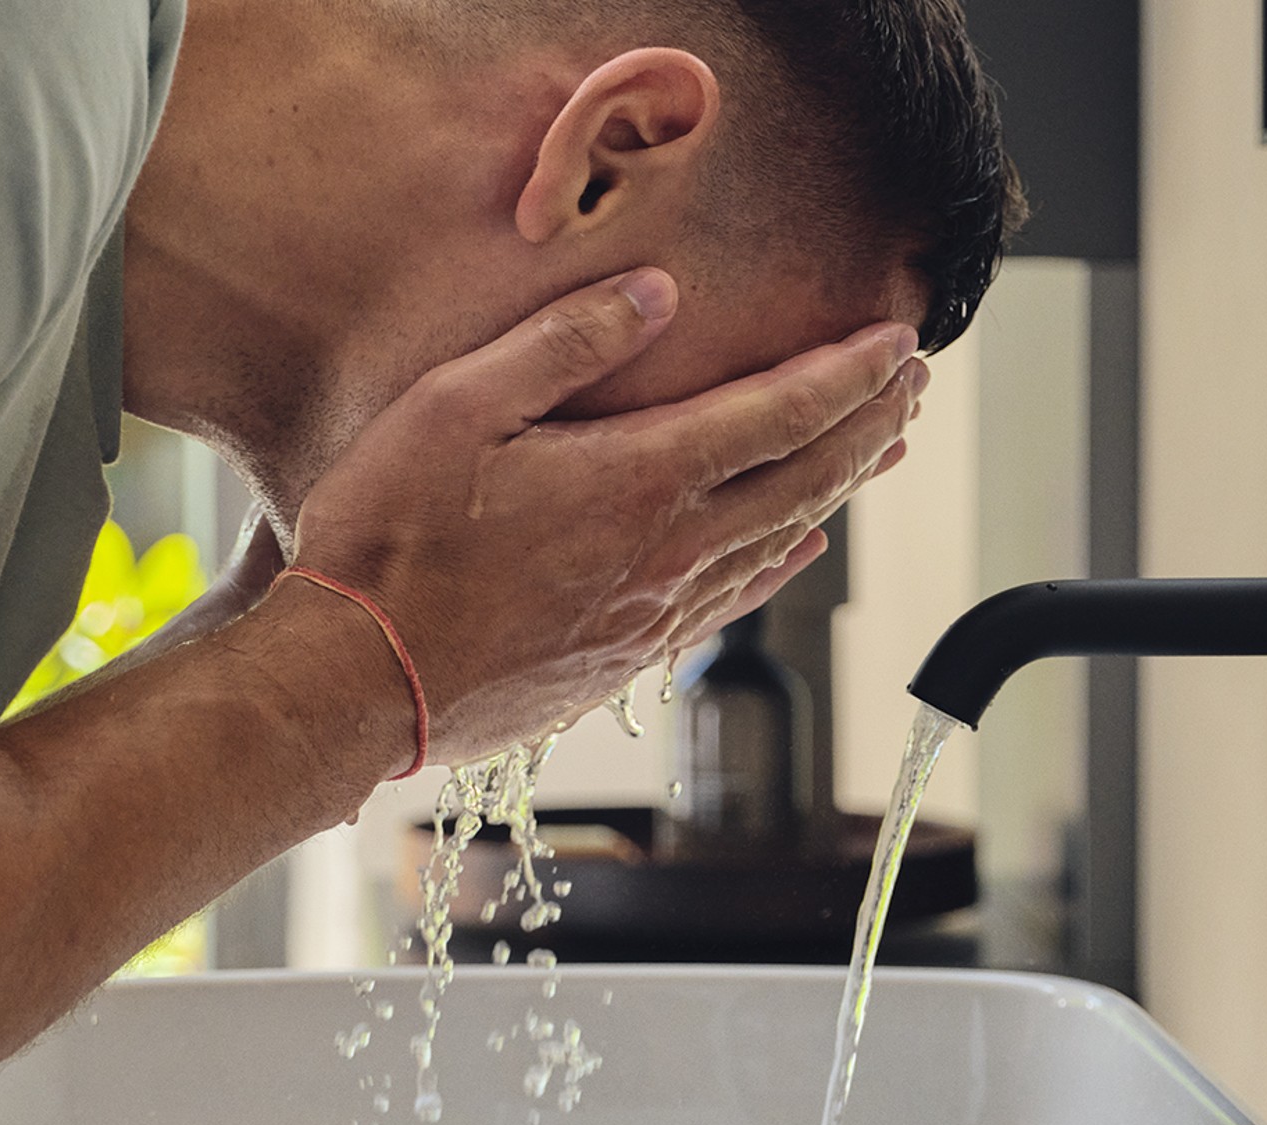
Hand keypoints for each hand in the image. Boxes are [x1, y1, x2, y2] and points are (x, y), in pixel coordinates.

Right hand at [281, 270, 919, 761]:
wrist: (353, 687)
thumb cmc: (387, 541)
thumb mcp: (456, 408)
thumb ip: (563, 345)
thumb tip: (659, 295)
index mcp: (636, 483)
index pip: (777, 417)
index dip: (848, 376)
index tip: (901, 342)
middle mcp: (665, 557)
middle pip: (801, 483)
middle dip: (868, 427)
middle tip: (913, 387)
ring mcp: (649, 619)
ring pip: (776, 545)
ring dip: (838, 492)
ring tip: (878, 452)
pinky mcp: (622, 665)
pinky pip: (729, 604)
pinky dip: (780, 564)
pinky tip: (797, 549)